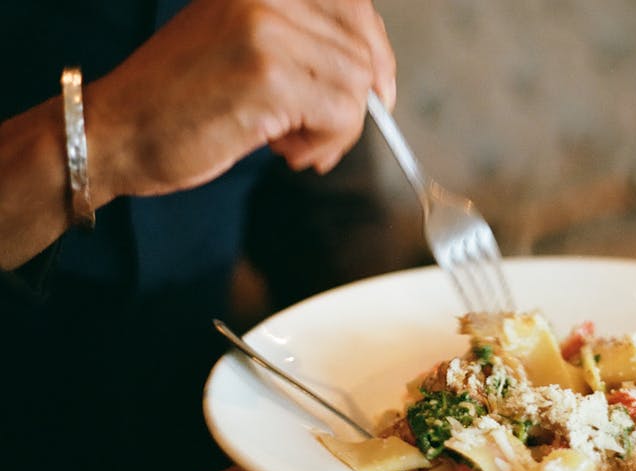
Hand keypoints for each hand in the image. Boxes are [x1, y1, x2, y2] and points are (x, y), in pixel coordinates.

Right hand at [86, 0, 395, 203]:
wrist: (116, 131)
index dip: (375, 50)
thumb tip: (373, 73)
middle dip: (353, 104)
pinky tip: (286, 150)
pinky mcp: (269, 77)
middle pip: (361, 51)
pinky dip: (325, 143)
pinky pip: (341, 114)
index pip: (352, 6)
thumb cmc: (178, 100)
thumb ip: (302, 45)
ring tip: (293, 145)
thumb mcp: (241, 46)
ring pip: (357, 86)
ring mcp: (268, 32)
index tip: (379, 90)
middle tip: (319, 135)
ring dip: (336, 129)